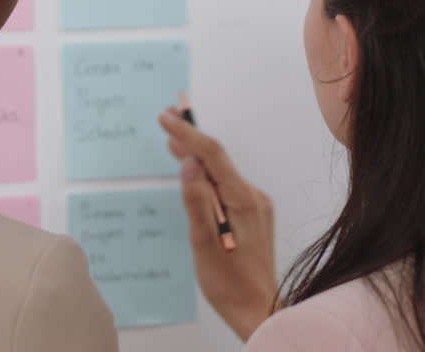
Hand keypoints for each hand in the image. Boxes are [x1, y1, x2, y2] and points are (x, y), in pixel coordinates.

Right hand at [159, 103, 276, 340]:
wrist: (258, 309)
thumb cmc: (229, 283)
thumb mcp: (203, 243)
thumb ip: (196, 200)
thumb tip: (189, 163)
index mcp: (242, 200)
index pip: (212, 155)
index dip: (187, 133)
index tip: (166, 117)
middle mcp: (254, 196)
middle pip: (219, 159)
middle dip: (191, 138)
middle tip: (167, 116)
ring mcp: (256, 205)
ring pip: (222, 172)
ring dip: (198, 157)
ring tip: (174, 141)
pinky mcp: (253, 215)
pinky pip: (228, 186)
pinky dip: (209, 177)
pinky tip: (194, 177)